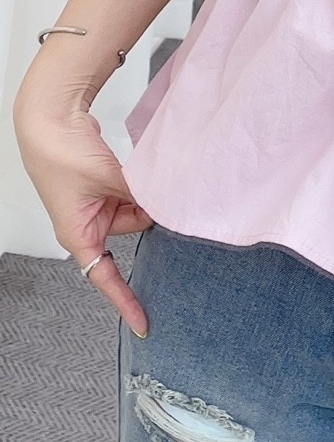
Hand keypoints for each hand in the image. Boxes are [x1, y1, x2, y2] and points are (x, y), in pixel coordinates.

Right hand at [13, 98, 153, 336]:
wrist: (51, 117)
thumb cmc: (63, 152)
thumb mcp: (109, 179)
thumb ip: (143, 197)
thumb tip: (173, 208)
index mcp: (77, 234)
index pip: (105, 278)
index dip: (126, 301)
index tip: (144, 324)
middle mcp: (87, 225)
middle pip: (132, 233)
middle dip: (149, 217)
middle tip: (164, 201)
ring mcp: (97, 207)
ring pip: (137, 212)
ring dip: (147, 197)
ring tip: (141, 175)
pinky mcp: (105, 190)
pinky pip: (133, 197)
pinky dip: (143, 188)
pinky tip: (147, 173)